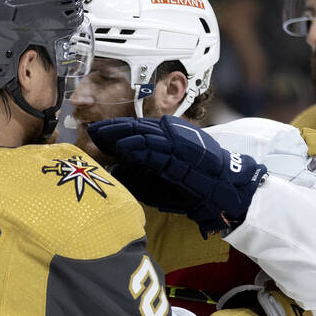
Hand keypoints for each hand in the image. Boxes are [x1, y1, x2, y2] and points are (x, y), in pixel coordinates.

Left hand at [87, 115, 266, 232]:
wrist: (224, 188)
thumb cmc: (191, 187)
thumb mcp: (161, 177)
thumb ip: (140, 172)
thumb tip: (116, 168)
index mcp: (169, 135)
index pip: (138, 128)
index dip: (116, 128)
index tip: (96, 132)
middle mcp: (173, 134)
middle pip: (137, 127)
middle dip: (112, 129)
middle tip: (92, 130)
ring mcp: (177, 142)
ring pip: (144, 133)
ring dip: (120, 134)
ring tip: (100, 136)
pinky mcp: (181, 153)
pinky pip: (156, 148)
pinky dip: (138, 147)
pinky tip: (121, 148)